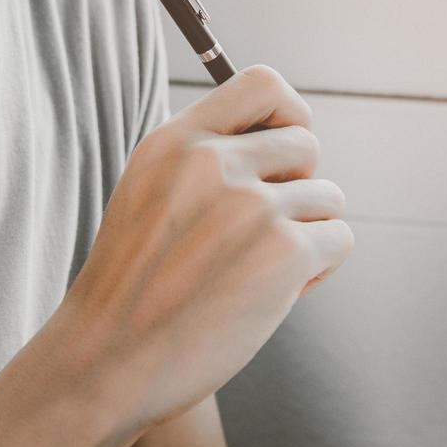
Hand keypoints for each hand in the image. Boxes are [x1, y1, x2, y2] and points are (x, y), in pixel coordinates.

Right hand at [44, 65, 352, 434]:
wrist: (107, 361)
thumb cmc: (130, 291)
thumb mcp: (146, 195)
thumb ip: (202, 161)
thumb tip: (286, 143)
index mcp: (176, 141)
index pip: (263, 85)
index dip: (289, 114)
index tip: (283, 151)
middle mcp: (215, 163)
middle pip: (306, 145)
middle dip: (297, 188)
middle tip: (263, 236)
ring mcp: (254, 206)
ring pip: (327, 197)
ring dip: (307, 235)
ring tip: (259, 272)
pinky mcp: (286, 252)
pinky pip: (338, 240)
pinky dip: (318, 270)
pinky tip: (274, 295)